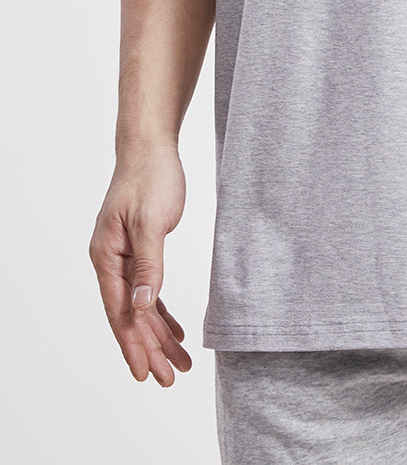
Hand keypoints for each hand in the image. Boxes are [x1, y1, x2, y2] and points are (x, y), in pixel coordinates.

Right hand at [89, 145, 191, 384]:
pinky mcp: (139, 250)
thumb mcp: (152, 222)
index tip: (145, 374)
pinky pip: (149, 290)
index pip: (120, 313)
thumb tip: (143, 305)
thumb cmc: (150, 179)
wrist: (150, 148)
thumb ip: (148, 265)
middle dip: (150, 349)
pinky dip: (162, 311)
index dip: (133, 345)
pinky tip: (174, 330)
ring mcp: (123, 257)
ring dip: (159, 334)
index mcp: (107, 258)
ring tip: (179, 363)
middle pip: (131, 316)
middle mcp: (111, 262)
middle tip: (171, 378)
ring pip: (142, 306)